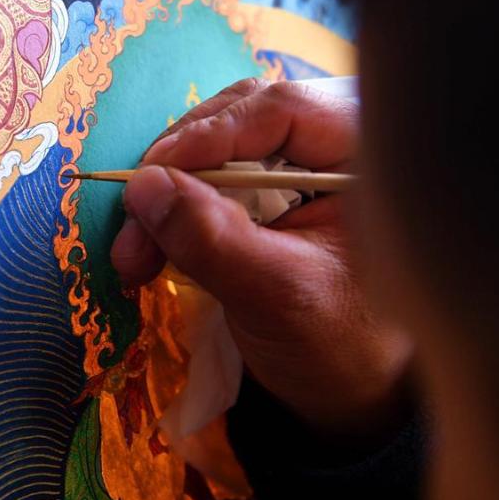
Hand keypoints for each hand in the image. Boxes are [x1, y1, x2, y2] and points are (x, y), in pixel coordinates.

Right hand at [111, 79, 411, 437]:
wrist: (360, 388)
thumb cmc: (343, 346)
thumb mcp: (278, 295)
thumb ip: (214, 239)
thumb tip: (144, 186)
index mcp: (364, 156)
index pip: (283, 111)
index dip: (210, 133)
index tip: (149, 176)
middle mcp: (336, 142)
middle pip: (242, 121)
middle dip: (179, 170)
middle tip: (134, 227)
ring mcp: (305, 162)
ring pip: (221, 148)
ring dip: (170, 193)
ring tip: (135, 252)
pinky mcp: (277, 186)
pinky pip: (217, 176)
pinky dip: (180, 209)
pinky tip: (154, 246)